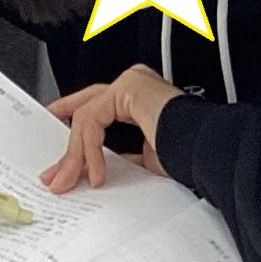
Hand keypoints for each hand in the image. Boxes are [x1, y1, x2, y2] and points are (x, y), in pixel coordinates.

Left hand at [44, 65, 181, 193]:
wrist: (205, 149)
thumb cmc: (188, 152)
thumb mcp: (145, 158)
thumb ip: (121, 156)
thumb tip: (96, 170)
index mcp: (142, 95)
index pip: (99, 104)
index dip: (74, 117)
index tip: (55, 131)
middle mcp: (136, 82)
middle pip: (88, 109)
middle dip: (68, 145)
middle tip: (55, 172)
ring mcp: (132, 81)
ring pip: (87, 117)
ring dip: (76, 154)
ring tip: (71, 180)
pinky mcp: (127, 87)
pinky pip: (94, 120)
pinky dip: (90, 149)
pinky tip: (97, 171)